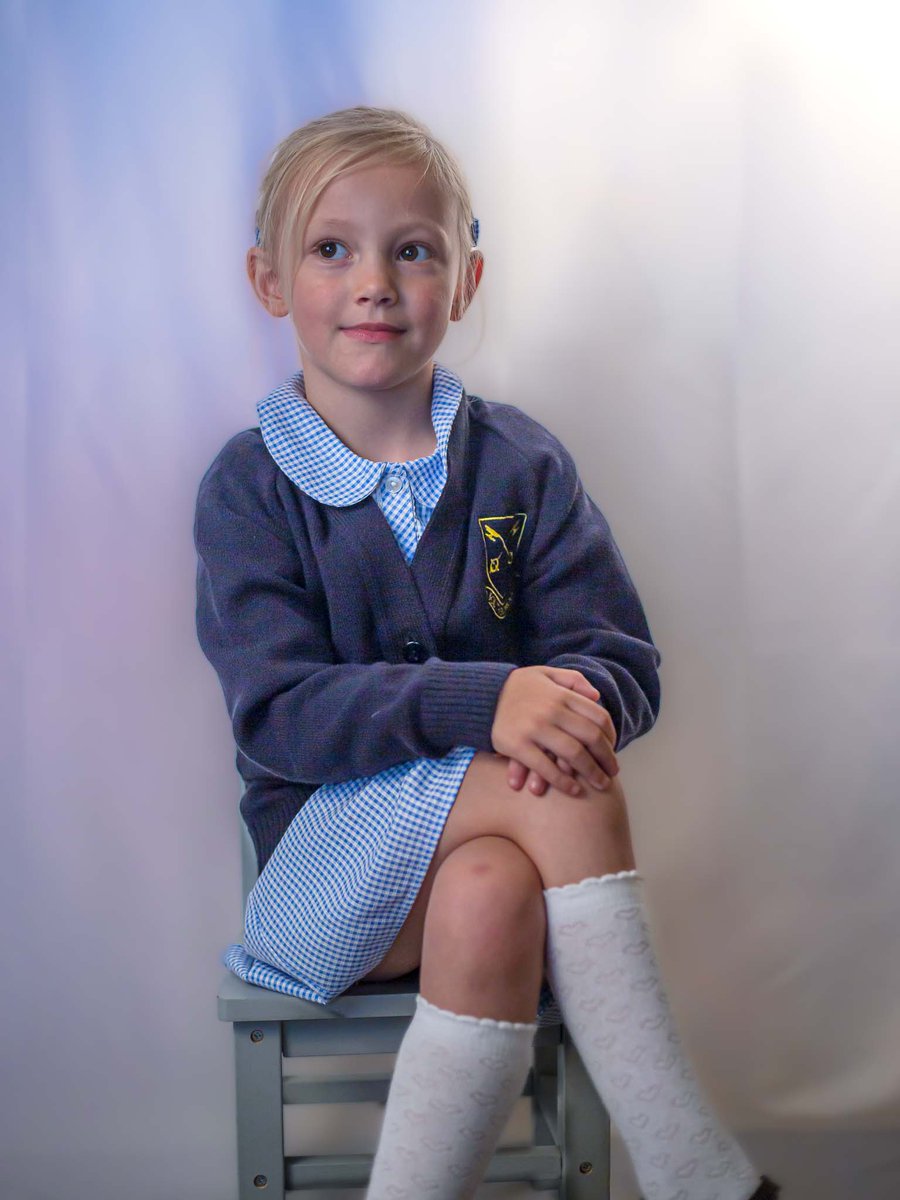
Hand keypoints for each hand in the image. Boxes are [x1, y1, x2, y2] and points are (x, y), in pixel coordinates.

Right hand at [492, 666, 617, 796]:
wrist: (481, 696)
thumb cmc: (519, 687)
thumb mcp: (546, 673)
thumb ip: (573, 680)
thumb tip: (597, 695)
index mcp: (561, 694)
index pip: (598, 717)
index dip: (611, 736)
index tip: (612, 749)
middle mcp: (551, 710)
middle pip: (590, 738)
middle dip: (607, 758)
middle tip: (612, 773)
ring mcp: (534, 728)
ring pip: (573, 754)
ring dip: (591, 773)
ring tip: (600, 785)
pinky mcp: (517, 745)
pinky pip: (546, 767)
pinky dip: (563, 781)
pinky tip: (574, 789)